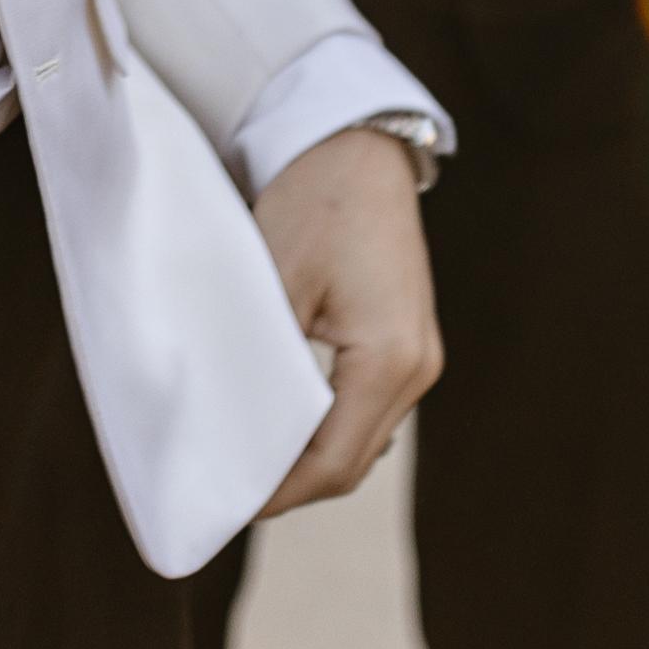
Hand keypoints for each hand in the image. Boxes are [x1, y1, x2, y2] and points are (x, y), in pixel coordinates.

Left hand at [249, 123, 440, 519]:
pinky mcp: (409, 343)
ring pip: (363, 439)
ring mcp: (420, 356)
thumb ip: (258, 363)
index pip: (333, 462)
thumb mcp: (274, 283)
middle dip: (292, 484)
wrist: (356, 145)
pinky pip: (368, 409)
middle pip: (352, 460)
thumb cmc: (313, 201)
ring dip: (310, 458)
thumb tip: (227, 432)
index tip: (227, 504)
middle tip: (228, 490)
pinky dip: (327, 426)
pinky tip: (283, 424)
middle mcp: (418, 368)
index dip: (279, 494)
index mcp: (389, 359)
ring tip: (248, 462)